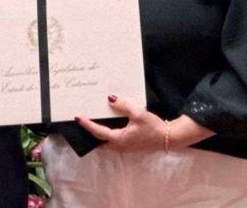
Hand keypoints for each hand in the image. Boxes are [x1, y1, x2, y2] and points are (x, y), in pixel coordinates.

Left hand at [76, 95, 216, 152]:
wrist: (168, 138)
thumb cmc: (153, 127)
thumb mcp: (138, 114)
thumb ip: (123, 106)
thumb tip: (110, 98)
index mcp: (118, 139)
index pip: (98, 132)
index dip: (87, 124)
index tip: (78, 117)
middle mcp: (119, 146)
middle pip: (99, 140)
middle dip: (89, 132)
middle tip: (82, 122)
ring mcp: (124, 147)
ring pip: (106, 142)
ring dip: (98, 134)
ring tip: (92, 123)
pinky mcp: (129, 146)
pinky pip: (113, 141)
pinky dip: (107, 134)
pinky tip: (108, 126)